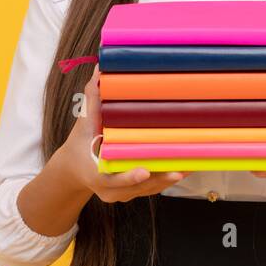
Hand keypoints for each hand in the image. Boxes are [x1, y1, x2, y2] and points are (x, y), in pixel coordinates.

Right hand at [61, 63, 189, 202]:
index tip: (144, 171)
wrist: (74, 170)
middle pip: (138, 187)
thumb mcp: (83, 124)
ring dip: (170, 178)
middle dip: (160, 178)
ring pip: (150, 189)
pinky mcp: (134, 193)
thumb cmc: (79, 145)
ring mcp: (123, 194)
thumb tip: (100, 71)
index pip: (113, 180)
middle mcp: (110, 190)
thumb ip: (93, 100)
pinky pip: (154, 188)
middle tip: (179, 169)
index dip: (129, 177)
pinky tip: (187, 167)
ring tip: (190, 166)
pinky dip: (169, 178)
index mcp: (95, 175)